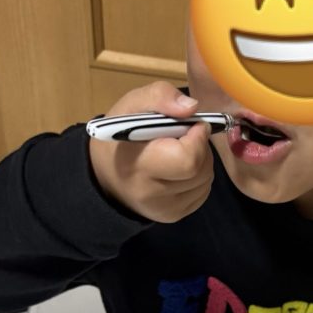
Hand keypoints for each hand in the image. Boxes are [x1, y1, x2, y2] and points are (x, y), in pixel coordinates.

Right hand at [89, 81, 213, 221]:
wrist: (105, 174)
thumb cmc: (121, 136)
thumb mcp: (133, 104)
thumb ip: (161, 96)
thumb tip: (192, 108)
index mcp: (139, 164)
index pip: (188, 159)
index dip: (197, 138)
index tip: (190, 125)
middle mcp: (152, 194)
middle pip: (201, 169)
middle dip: (200, 147)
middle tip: (182, 137)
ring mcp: (165, 210)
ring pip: (206, 180)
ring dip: (201, 161)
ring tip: (178, 152)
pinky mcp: (174, 216)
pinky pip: (202, 192)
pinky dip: (198, 177)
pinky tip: (179, 169)